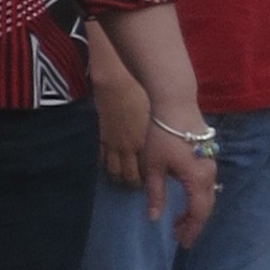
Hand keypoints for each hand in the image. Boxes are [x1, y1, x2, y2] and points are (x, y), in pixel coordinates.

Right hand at [92, 41, 152, 190]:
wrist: (116, 83)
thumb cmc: (140, 94)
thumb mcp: (154, 116)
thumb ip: (158, 134)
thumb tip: (167, 145)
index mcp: (145, 143)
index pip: (148, 170)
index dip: (151, 181)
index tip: (155, 183)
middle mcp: (129, 148)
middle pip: (130, 175)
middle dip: (134, 184)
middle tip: (139, 186)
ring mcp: (113, 145)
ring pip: (114, 171)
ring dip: (119, 179)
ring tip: (123, 181)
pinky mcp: (102, 138)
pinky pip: (103, 160)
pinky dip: (107, 167)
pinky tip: (111, 168)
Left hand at [142, 119, 219, 241]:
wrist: (176, 105)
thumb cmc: (162, 134)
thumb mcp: (154, 167)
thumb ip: (156, 194)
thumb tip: (154, 219)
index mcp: (196, 179)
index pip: (198, 213)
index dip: (191, 230)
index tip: (181, 243)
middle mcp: (209, 174)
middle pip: (206, 207)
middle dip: (193, 224)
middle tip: (178, 236)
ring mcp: (211, 164)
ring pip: (208, 195)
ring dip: (195, 211)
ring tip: (179, 222)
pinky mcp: (209, 156)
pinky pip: (207, 184)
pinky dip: (198, 197)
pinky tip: (186, 200)